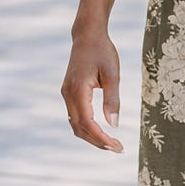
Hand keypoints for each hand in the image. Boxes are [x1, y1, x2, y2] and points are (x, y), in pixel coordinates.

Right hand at [61, 30, 123, 151]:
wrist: (87, 36)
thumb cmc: (102, 52)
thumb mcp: (112, 74)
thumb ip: (112, 99)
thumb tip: (114, 125)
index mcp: (77, 90)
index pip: (88, 123)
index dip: (102, 138)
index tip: (117, 146)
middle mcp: (68, 94)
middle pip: (80, 128)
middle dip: (98, 142)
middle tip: (118, 149)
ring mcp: (66, 94)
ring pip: (76, 124)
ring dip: (92, 136)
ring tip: (112, 143)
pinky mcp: (69, 92)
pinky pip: (76, 116)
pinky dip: (87, 127)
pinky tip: (101, 131)